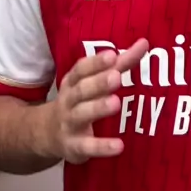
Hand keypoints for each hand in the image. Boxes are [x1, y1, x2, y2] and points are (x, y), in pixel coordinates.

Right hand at [49, 39, 148, 163]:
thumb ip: (120, 64)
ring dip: (98, 108)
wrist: (46, 134)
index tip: (112, 55)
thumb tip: (145, 42)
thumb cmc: (79, 100)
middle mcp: (69, 100)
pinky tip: (119, 146)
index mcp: (73, 81)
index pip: (81, 69)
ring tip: (115, 103)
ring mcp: (69, 123)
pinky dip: (102, 147)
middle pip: (82, 90)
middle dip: (98, 83)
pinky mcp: (74, 147)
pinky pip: (87, 147)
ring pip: (82, 115)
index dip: (95, 63)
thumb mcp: (93, 81)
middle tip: (115, 77)